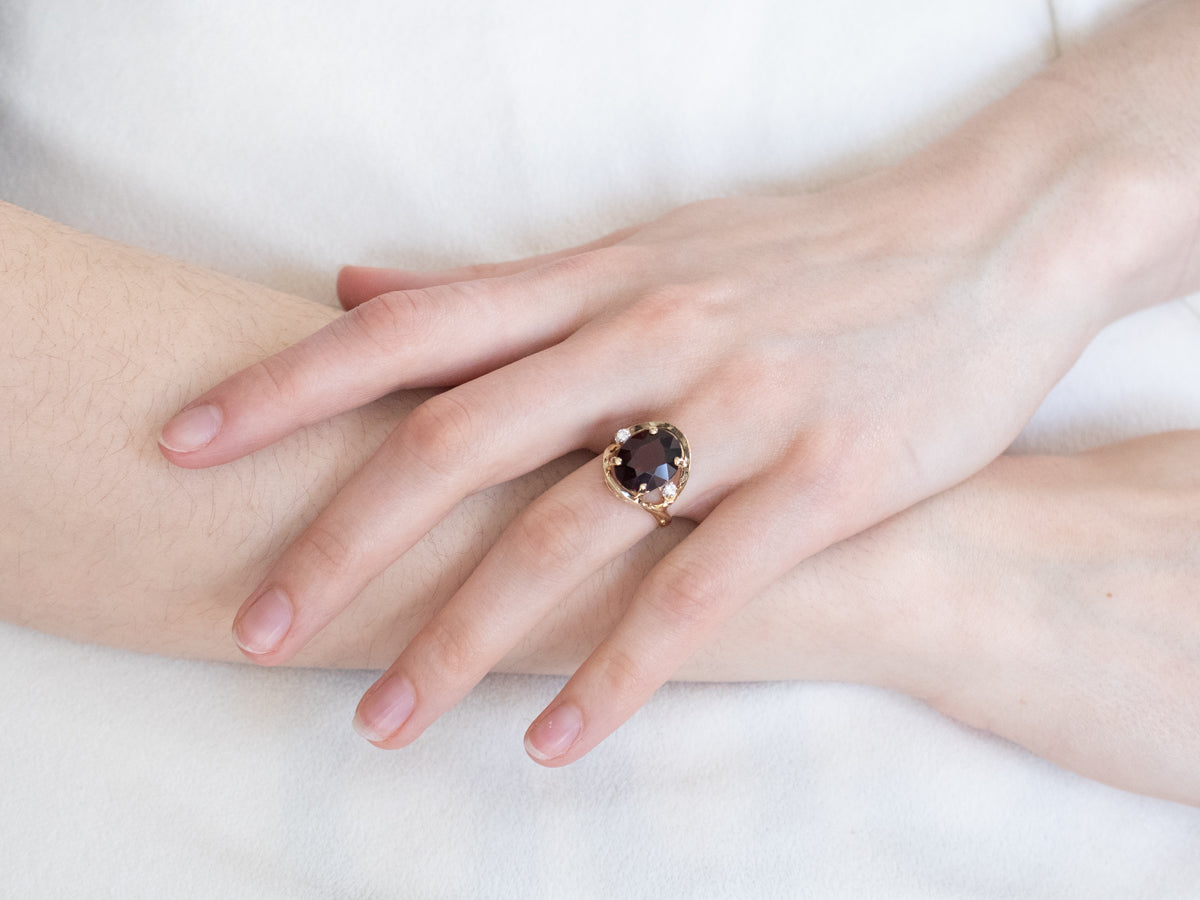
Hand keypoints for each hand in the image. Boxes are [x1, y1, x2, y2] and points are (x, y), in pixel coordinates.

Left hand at [157, 137, 1122, 763]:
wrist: (993, 234)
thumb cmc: (808, 252)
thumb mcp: (648, 244)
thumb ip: (503, 287)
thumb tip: (356, 285)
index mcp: (598, 276)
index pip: (409, 327)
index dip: (286, 382)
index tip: (184, 440)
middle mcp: (649, 332)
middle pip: (457, 441)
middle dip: (342, 541)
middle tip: (255, 623)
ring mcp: (738, 405)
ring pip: (563, 533)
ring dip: (459, 637)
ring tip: (379, 718)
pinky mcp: (826, 477)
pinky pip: (699, 593)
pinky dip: (618, 677)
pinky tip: (554, 740)